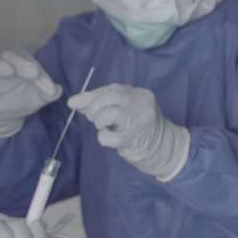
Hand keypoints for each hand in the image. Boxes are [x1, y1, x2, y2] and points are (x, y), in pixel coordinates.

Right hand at [0, 50, 62, 137]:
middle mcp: (4, 63)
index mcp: (20, 62)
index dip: (40, 73)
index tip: (48, 88)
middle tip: (32, 73)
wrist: (4, 117)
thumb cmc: (22, 100)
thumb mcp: (38, 99)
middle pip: (10, 55)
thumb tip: (59, 89)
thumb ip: (48, 93)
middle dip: (22, 63)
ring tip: (7, 72)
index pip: (30, 61)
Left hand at [68, 84, 189, 181]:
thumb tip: (74, 101)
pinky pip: (111, 137)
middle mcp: (140, 101)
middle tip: (94, 119)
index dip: (89, 96)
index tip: (73, 103)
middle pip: (108, 97)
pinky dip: (103, 138)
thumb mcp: (122, 111)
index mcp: (137, 93)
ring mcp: (140, 118)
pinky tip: (108, 139)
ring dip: (99, 122)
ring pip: (108, 114)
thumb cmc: (138, 129)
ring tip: (104, 128)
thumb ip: (101, 104)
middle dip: (93, 108)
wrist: (164, 148)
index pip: (109, 89)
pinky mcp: (137, 136)